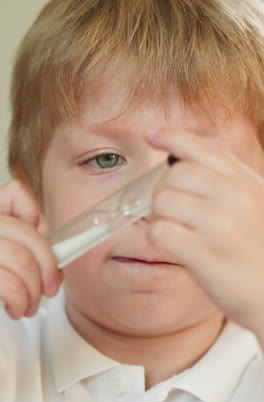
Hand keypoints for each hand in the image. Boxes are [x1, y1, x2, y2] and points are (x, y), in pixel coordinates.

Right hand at [0, 180, 62, 319]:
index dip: (35, 220)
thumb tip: (58, 250)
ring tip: (30, 305)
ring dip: (34, 291)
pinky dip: (19, 301)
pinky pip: (7, 285)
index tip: (42, 245)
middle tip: (49, 289)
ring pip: (21, 260)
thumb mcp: (14, 258)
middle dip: (47, 267)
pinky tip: (16, 309)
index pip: (15, 193)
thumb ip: (30, 244)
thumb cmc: (2, 285)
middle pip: (28, 234)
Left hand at [145, 128, 263, 342]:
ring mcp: (220, 225)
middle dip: (164, 192)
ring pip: (162, 201)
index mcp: (246, 182)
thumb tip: (180, 162)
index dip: (171, 137)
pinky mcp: (204, 254)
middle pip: (173, 176)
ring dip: (161, 217)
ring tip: (179, 233)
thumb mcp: (255, 206)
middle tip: (174, 214)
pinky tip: (177, 248)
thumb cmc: (260, 253)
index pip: (201, 148)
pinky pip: (160, 232)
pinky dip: (160, 238)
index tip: (151, 135)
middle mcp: (235, 197)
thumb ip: (226, 184)